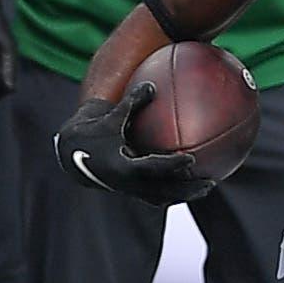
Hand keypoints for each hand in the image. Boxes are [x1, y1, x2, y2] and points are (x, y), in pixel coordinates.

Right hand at [53, 79, 212, 204]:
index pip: (151, 167)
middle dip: (187, 188)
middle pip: (163, 191)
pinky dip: (175, 193)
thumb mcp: (110, 116)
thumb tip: (151, 85)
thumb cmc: (94, 131)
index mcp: (121, 166)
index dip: (172, 164)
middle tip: (210, 180)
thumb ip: (132, 102)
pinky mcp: (132, 192)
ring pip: (163, 198)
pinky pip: (158, 197)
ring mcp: (130, 190)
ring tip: (207, 186)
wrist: (73, 154)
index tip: (192, 159)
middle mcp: (127, 183)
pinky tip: (193, 185)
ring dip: (185, 194)